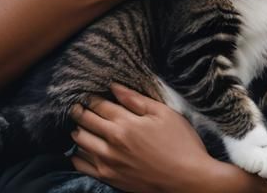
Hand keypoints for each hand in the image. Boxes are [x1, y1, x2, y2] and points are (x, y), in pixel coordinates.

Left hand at [69, 83, 217, 192]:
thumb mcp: (163, 113)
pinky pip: (82, 165)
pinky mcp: (110, 178)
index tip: (88, 95)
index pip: (97, 104)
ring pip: (80, 141)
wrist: (189, 180)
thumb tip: (114, 86)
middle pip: (85, 121)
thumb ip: (136, 100)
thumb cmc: (181, 144)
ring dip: (78, 130)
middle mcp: (113, 142)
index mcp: (126, 123)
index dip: (90, 97)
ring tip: (80, 125)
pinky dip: (77, 155)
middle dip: (79, 111)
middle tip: (77, 106)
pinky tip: (81, 149)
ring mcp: (109, 162)